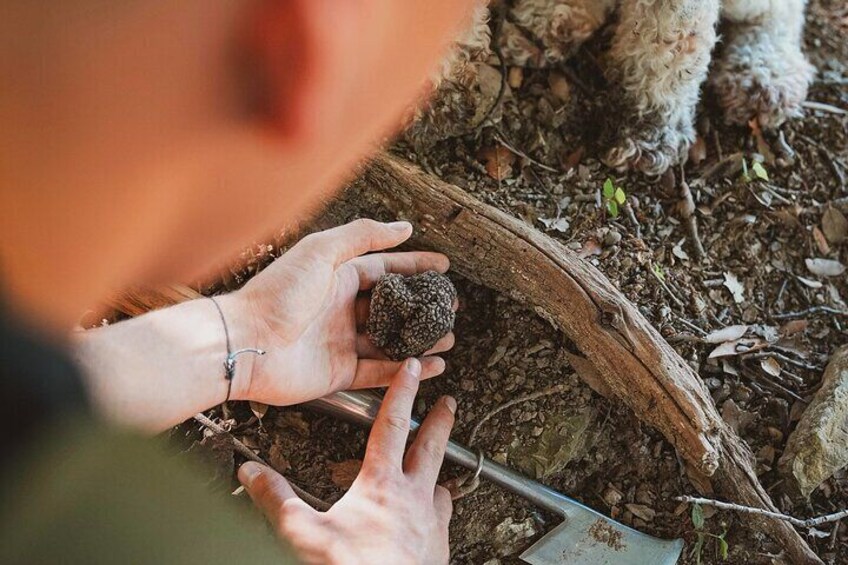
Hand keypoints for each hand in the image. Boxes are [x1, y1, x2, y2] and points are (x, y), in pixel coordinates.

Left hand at [231, 219, 454, 405]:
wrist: (245, 343)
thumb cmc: (276, 294)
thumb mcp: (321, 251)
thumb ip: (362, 236)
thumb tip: (403, 227)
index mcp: (337, 277)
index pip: (385, 269)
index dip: (415, 266)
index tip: (443, 267)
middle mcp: (341, 308)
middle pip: (392, 307)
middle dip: (423, 306)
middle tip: (451, 306)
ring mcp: (340, 341)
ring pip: (390, 340)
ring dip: (420, 339)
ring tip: (449, 337)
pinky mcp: (338, 372)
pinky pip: (380, 371)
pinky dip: (405, 369)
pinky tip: (430, 364)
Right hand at [238, 359, 454, 563]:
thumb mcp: (303, 533)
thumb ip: (277, 499)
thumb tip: (252, 474)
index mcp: (380, 485)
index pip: (392, 425)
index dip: (401, 393)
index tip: (410, 371)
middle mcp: (412, 498)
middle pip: (430, 447)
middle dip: (438, 421)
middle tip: (447, 403)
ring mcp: (430, 524)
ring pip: (442, 484)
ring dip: (440, 468)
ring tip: (442, 463)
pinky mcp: (439, 548)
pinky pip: (445, 519)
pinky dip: (441, 510)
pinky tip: (435, 516)